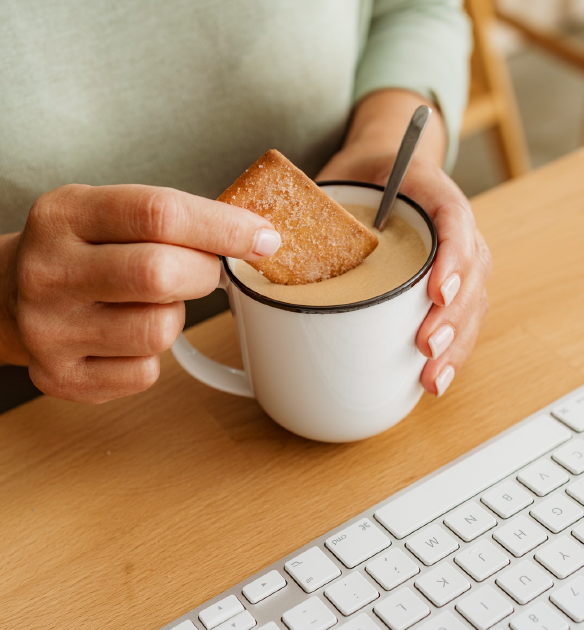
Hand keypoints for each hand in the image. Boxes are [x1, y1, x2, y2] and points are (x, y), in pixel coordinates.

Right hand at [0, 184, 279, 401]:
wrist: (7, 295)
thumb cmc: (80, 250)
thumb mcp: (107, 213)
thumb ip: (172, 221)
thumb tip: (255, 239)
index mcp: (66, 215)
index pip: (159, 214)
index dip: (223, 227)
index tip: (262, 238)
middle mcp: (49, 272)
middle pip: (161, 274)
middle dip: (204, 273)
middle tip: (203, 271)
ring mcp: (50, 329)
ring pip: (159, 330)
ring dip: (174, 316)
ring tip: (150, 304)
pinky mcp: (62, 377)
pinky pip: (145, 372)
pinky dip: (152, 354)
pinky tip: (126, 336)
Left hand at [317, 149, 491, 396]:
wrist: (384, 165)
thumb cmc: (360, 176)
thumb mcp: (335, 178)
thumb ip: (313, 210)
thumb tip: (261, 260)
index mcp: (425, 188)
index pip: (452, 216)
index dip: (452, 256)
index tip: (436, 292)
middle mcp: (449, 223)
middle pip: (474, 268)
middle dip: (453, 314)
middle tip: (425, 346)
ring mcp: (455, 253)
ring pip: (474, 297)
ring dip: (456, 341)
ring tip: (432, 377)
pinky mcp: (448, 279)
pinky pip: (462, 312)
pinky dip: (452, 347)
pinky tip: (435, 375)